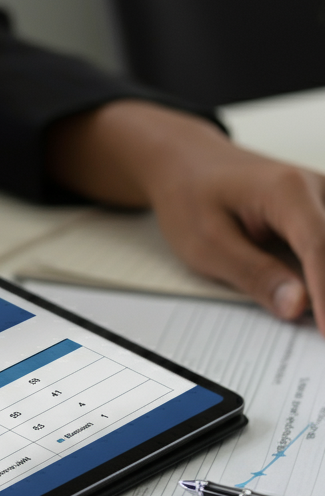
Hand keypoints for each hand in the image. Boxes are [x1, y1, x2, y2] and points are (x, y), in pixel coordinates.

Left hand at [48, 100, 324, 333]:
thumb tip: (298, 306)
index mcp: (286, 190)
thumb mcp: (205, 243)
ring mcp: (324, 198)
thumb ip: (253, 274)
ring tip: (318, 321)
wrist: (184, 164)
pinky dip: (323, 273)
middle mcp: (316, 188)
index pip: (320, 248)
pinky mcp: (322, 212)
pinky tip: (317, 304)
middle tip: (321, 331)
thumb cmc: (189, 196)